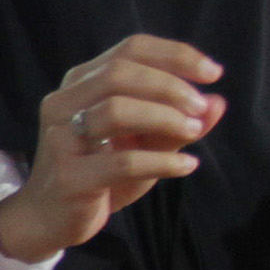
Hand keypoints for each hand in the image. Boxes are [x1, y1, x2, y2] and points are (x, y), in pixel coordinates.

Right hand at [0, 35, 221, 264]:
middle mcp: (64, 103)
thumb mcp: (143, 145)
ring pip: (116, 110)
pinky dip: (162, 161)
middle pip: (120, 73)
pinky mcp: (70, 177)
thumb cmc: (100, 175)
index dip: (175, 55)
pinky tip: (186, 166)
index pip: (131, 49)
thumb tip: (218, 102)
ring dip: (165, 118)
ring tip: (194, 132)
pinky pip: (122, 162)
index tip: (212, 73)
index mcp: (81, 84)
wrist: (51, 220)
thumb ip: (176, 123)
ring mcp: (62, 139)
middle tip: (200, 108)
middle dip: (170, 85)